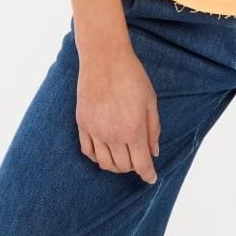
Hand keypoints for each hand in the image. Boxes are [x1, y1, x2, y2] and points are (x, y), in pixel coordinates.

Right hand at [76, 47, 160, 183]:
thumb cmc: (132, 75)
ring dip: (116, 165)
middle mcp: (112, 134)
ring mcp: (95, 130)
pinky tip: (105, 152)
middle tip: (139, 159)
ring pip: (104, 163)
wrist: (104, 57)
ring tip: (123, 158)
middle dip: (134, 167)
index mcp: (133, 129)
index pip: (141, 164)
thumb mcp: (151, 100)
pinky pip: (88, 151)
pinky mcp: (82, 123)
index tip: (151, 178)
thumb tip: (153, 152)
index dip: (148, 174)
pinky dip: (97, 157)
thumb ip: (153, 128)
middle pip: (123, 166)